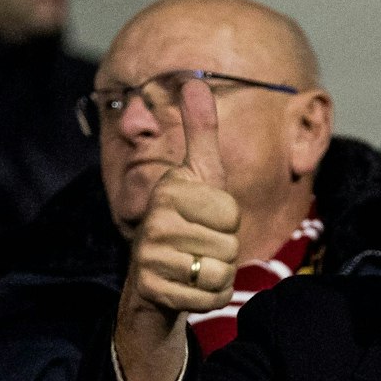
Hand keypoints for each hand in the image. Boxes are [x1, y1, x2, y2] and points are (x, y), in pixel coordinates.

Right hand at [113, 76, 241, 380]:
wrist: (153, 280)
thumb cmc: (184, 221)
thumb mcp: (197, 176)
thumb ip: (200, 132)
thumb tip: (196, 83)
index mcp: (169, 188)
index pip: (230, 211)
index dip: (228, 222)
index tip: (206, 220)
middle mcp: (155, 219)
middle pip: (228, 242)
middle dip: (224, 251)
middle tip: (200, 247)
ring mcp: (150, 256)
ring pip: (219, 271)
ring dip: (216, 275)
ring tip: (194, 266)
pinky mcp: (154, 289)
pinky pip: (210, 297)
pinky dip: (208, 297)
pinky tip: (189, 288)